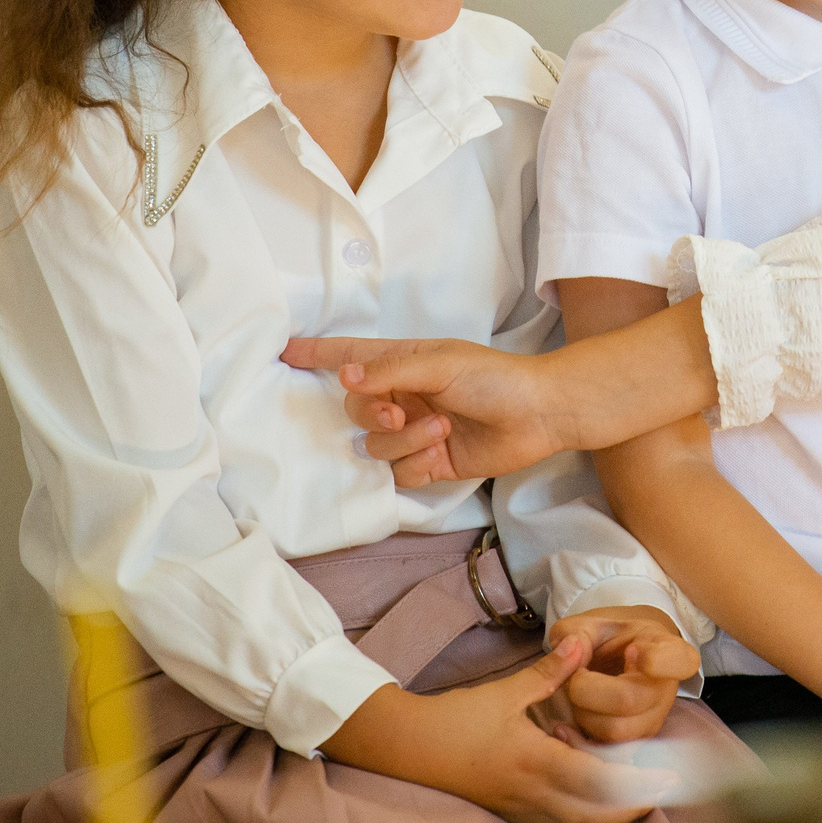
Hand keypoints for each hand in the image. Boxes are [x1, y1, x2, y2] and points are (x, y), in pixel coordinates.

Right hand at [282, 336, 569, 483]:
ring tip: (439, 429)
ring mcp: (414, 431)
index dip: (318, 354)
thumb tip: (344, 375)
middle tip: (399, 412)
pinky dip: (415, 461)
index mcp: (403, 363)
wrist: (538, 415)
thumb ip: (390, 372)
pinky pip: (398, 471)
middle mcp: (402, 396)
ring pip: (375, 444)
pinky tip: (442, 449)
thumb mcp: (440, 364)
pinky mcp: (428, 463)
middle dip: (371, 412)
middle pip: (355, 409)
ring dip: (403, 439)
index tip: (284, 351)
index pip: (350, 357)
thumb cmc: (493, 378)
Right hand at [320, 636, 678, 822]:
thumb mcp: (504, 691)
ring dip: (605, 817)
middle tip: (658, 790)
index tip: (668, 776)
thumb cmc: (455, 718)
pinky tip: (584, 793)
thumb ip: (549, 672)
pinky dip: (578, 819)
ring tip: (627, 792)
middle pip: (595, 817)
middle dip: (632, 809)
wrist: (407, 747)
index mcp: (535, 762)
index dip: (638, 783)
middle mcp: (532, 794)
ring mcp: (519, 809)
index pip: (599, 782)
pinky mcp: (509, 813)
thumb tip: (581, 644)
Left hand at [546, 606, 700, 744]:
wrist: (616, 660)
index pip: (681, 661)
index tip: (632, 650)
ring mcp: (654, 720)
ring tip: (578, 695)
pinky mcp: (636, 743)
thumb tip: (571, 651)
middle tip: (577, 674)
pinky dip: (580, 737)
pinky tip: (568, 721)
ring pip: (615, 730)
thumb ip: (576, 633)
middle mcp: (666, 690)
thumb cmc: (608, 641)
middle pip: (628, 700)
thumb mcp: (591, 624)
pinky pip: (606, 750)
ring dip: (582, 713)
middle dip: (586, 689)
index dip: (656, 660)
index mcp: (666, 650)